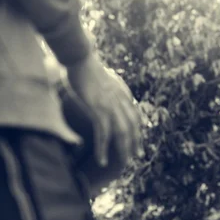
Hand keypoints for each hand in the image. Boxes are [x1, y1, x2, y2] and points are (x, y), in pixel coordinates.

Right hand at [66, 53, 142, 167]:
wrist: (80, 57)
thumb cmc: (87, 65)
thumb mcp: (104, 78)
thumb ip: (109, 87)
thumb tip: (107, 90)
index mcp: (122, 93)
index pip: (135, 115)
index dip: (138, 130)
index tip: (139, 140)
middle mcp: (120, 100)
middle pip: (132, 127)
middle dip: (135, 143)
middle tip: (136, 157)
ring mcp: (110, 105)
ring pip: (122, 133)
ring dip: (123, 150)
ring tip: (123, 162)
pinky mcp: (98, 108)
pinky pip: (103, 133)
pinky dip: (104, 148)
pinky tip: (102, 159)